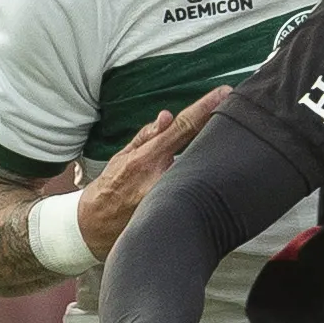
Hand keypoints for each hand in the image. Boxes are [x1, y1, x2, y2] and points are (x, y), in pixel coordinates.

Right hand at [77, 86, 231, 259]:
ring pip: (201, 172)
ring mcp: (169, 200)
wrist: (94, 229)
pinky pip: (197, 193)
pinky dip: (202, 184)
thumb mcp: (121, 156)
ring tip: (207, 162)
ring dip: (207, 162)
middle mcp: (161, 179)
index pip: (182, 127)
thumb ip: (147, 136)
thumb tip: (168, 116)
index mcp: (147, 160)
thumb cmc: (109, 188)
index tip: (224, 93)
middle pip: (201, 149)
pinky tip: (202, 187)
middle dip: (214, 135)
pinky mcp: (176, 217)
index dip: (205, 108)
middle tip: (229, 121)